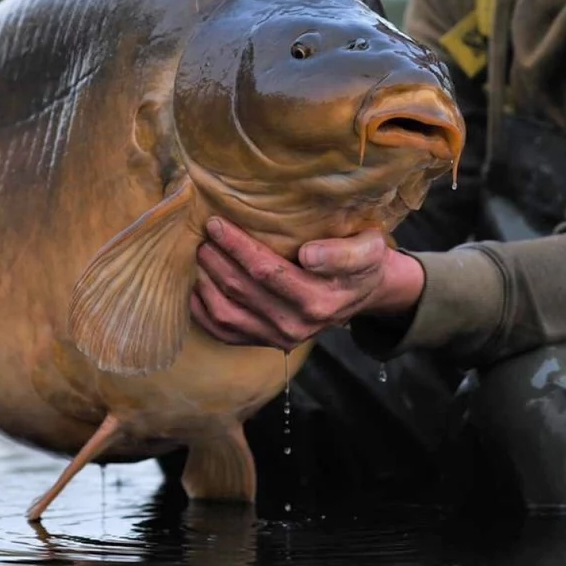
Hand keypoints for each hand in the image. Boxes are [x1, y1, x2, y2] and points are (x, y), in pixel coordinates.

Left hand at [190, 217, 424, 350]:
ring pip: (226, 311)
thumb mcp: (369, 249)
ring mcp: (278, 338)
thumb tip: (308, 255)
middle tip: (202, 229)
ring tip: (200, 251)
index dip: (238, 247)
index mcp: (320, 300)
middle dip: (216, 257)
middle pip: (241, 289)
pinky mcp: (263, 343)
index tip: (217, 222)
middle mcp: (297, 325)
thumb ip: (344, 253)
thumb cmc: (361, 261)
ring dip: (205, 280)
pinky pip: (222, 332)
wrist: (361, 292)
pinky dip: (202, 309)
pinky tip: (196, 284)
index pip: (268, 272)